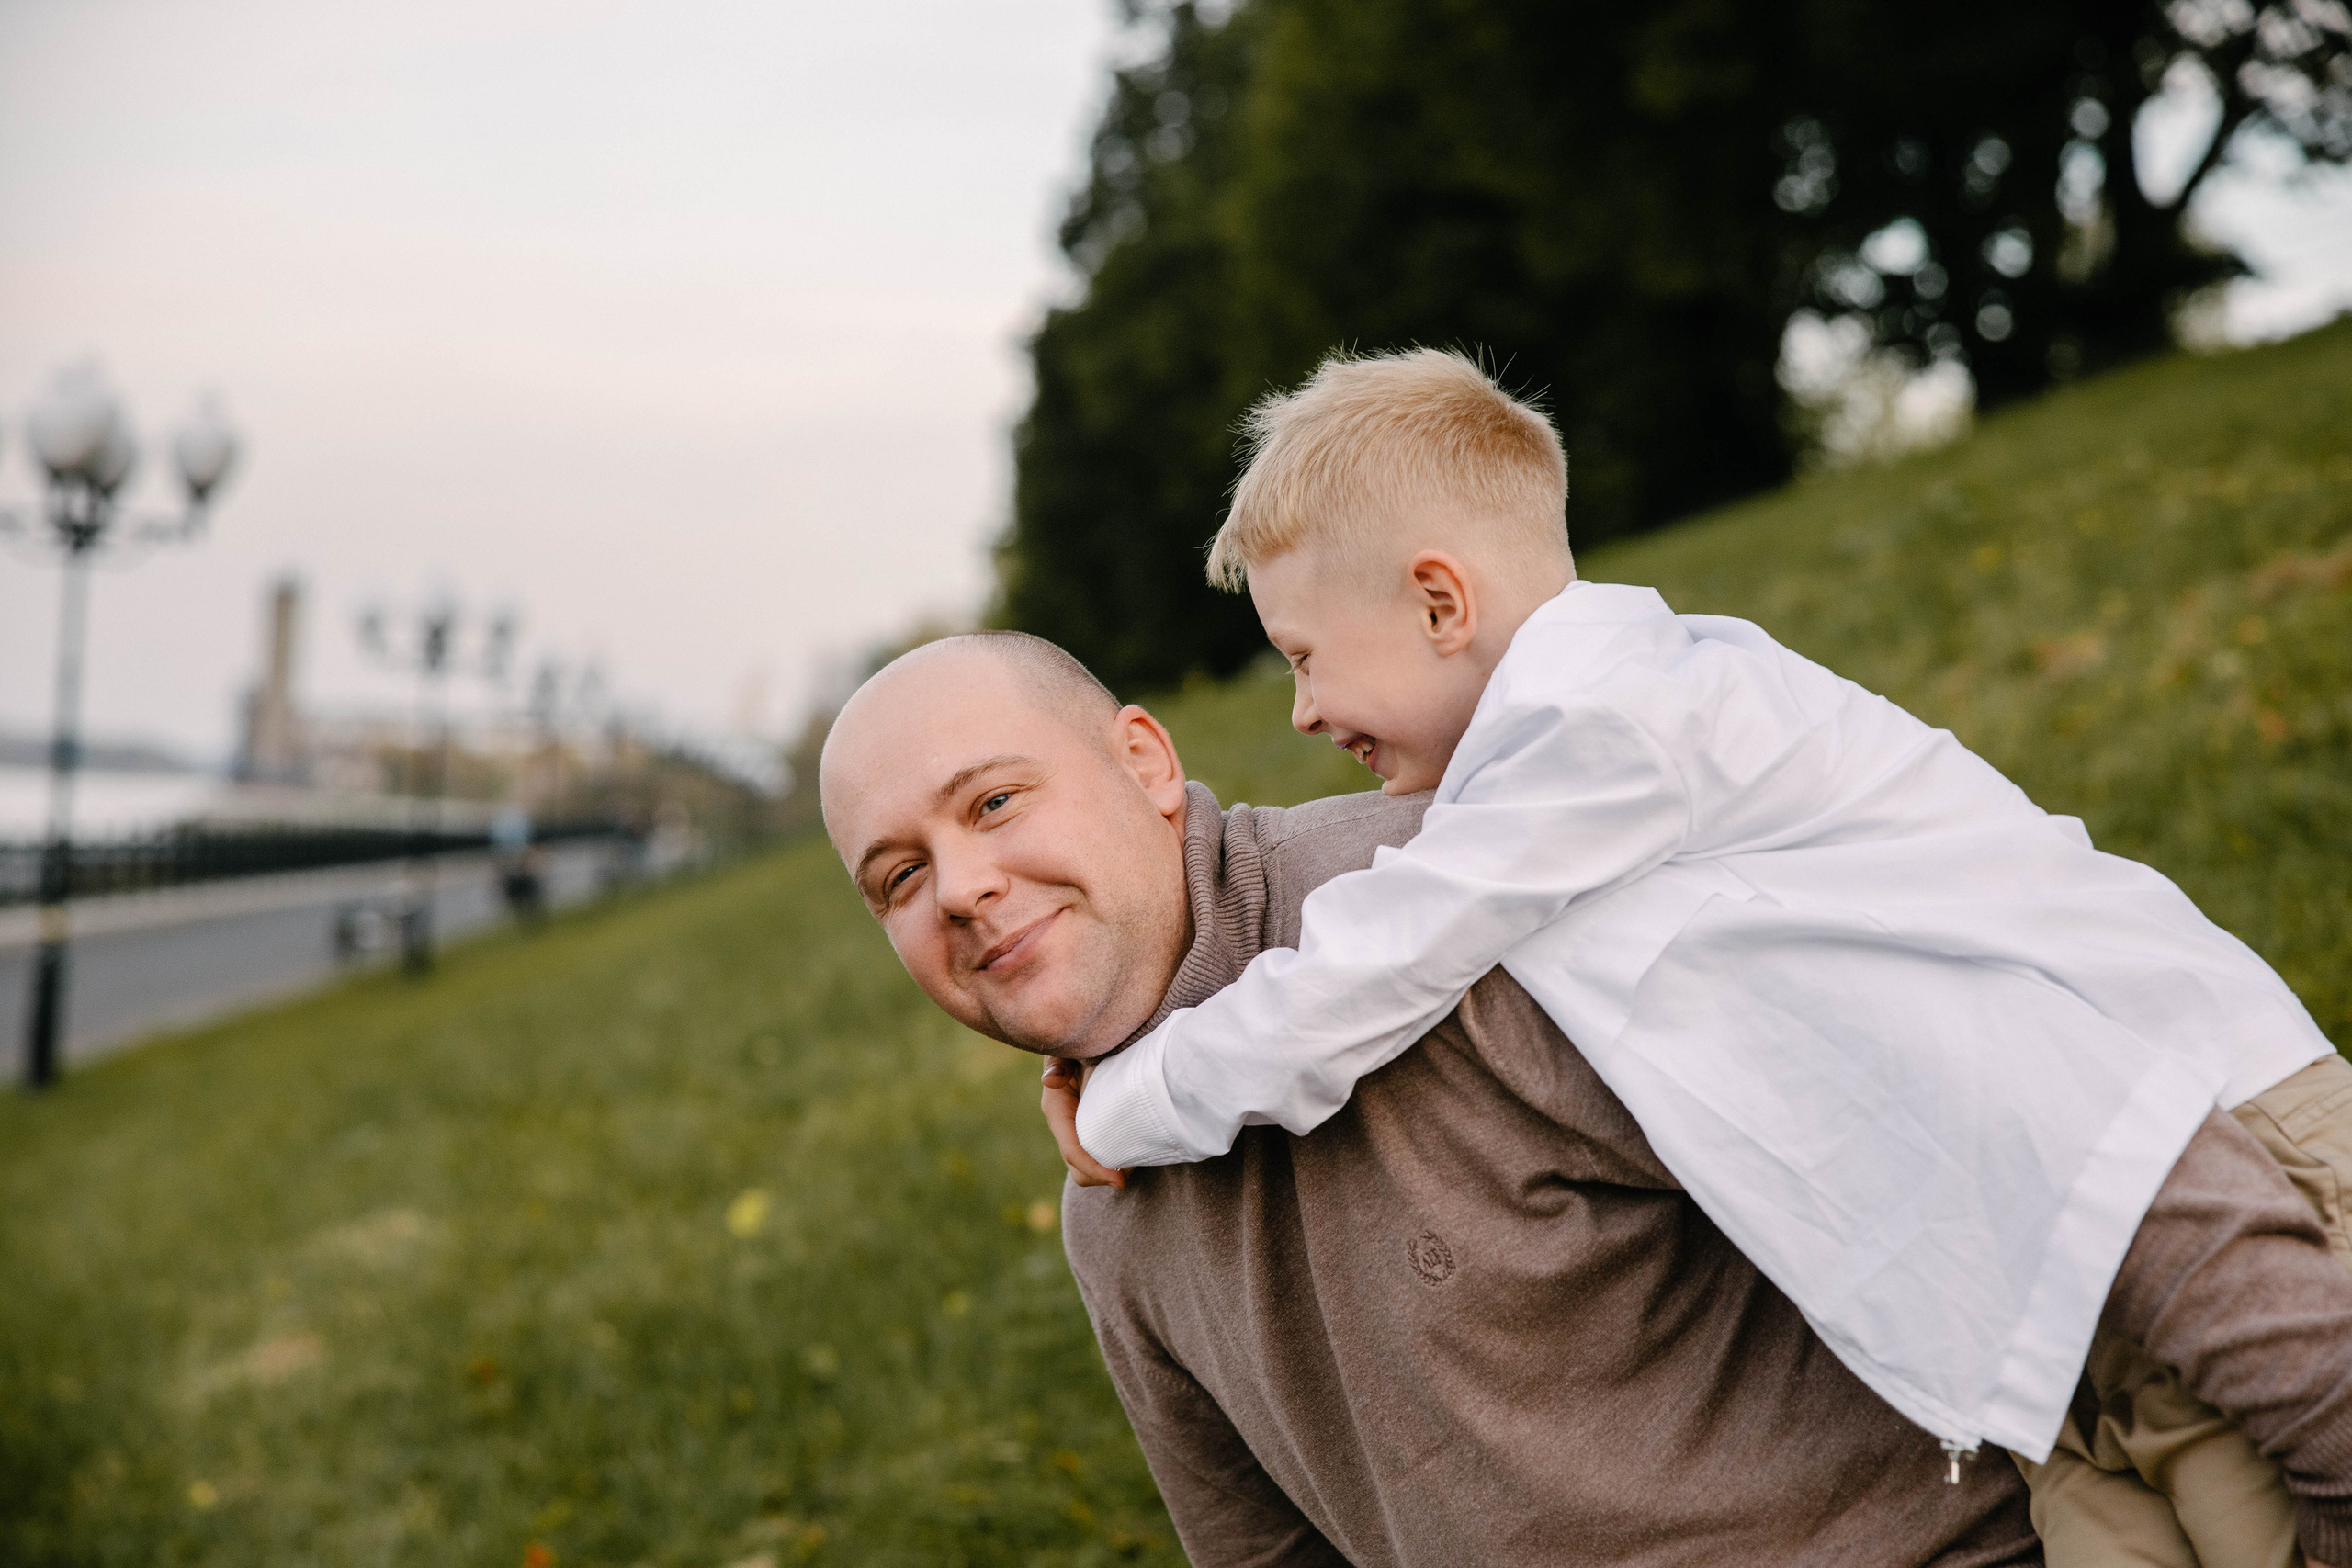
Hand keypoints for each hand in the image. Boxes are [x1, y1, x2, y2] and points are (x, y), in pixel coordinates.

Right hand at [1042, 1056, 1125, 1189]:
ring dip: (1109, 1171)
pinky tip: (1135, 1150)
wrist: (1093, 1041)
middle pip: (1078, 1169)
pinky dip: (1114, 1161)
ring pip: (1086, 1170)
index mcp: (1057, 1108)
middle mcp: (1064, 1125)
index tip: (1120, 1181)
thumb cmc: (1084, 1044)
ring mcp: (1077, 1132)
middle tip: (1133, 1170)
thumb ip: (1059, 1061)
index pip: (1072, 1150)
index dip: (1094, 1169)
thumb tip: (1051, 1081)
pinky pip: (1099, 1157)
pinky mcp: (1091, 1132)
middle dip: (1102, 1176)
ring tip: (1137, 1160)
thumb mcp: (1068, 1050)